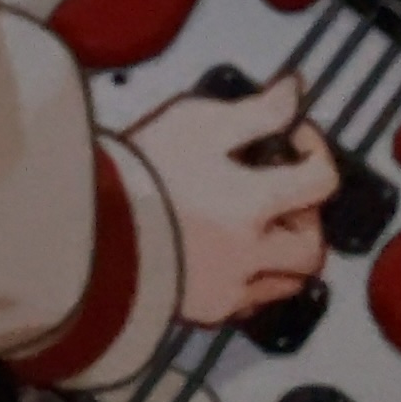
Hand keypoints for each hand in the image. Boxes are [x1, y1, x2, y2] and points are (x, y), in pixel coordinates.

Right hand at [127, 75, 336, 325]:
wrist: (79, 226)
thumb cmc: (136, 170)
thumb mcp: (195, 123)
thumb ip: (254, 111)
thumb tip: (294, 91)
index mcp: (253, 204)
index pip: (321, 182)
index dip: (316, 152)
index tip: (292, 138)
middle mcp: (251, 252)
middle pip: (313, 245)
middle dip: (307, 217)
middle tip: (282, 195)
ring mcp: (228, 287)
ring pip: (289, 282)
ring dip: (285, 255)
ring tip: (258, 230)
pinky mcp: (203, 310)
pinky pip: (248, 304)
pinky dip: (251, 283)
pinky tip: (229, 259)